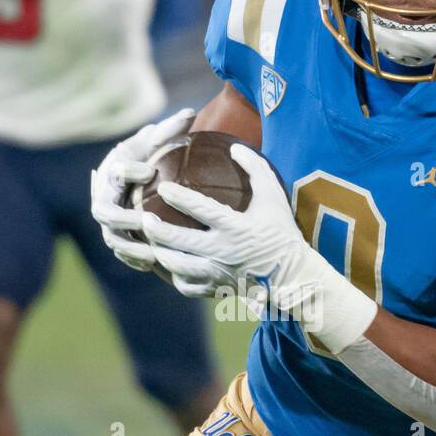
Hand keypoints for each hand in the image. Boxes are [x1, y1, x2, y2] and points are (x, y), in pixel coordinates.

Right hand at [90, 109, 194, 271]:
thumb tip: (190, 113)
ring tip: (152, 253)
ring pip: (112, 239)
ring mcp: (108, 222)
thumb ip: (170, 130)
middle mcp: (104, 197)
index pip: (115, 172)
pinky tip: (155, 264)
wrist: (138, 178)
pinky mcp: (118, 239)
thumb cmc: (149, 157)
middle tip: (144, 221)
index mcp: (113, 171)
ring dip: (130, 247)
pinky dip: (135, 260)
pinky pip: (122, 254)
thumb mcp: (156, 142)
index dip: (129, 172)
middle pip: (104, 212)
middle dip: (122, 218)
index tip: (149, 172)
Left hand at [142, 144, 377, 352]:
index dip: (180, 197)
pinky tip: (167, 264)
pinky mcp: (216, 288)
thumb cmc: (282, 232)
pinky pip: (187, 285)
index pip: (202, 210)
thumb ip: (255, 168)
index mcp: (236, 227)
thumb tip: (234, 147)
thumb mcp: (273, 196)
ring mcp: (218, 273)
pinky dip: (174, 275)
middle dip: (157, 229)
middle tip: (143, 218)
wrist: (292, 275)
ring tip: (149, 241)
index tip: (163, 187)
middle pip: (181, 241)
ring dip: (160, 252)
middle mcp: (224, 252)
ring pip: (178, 265)